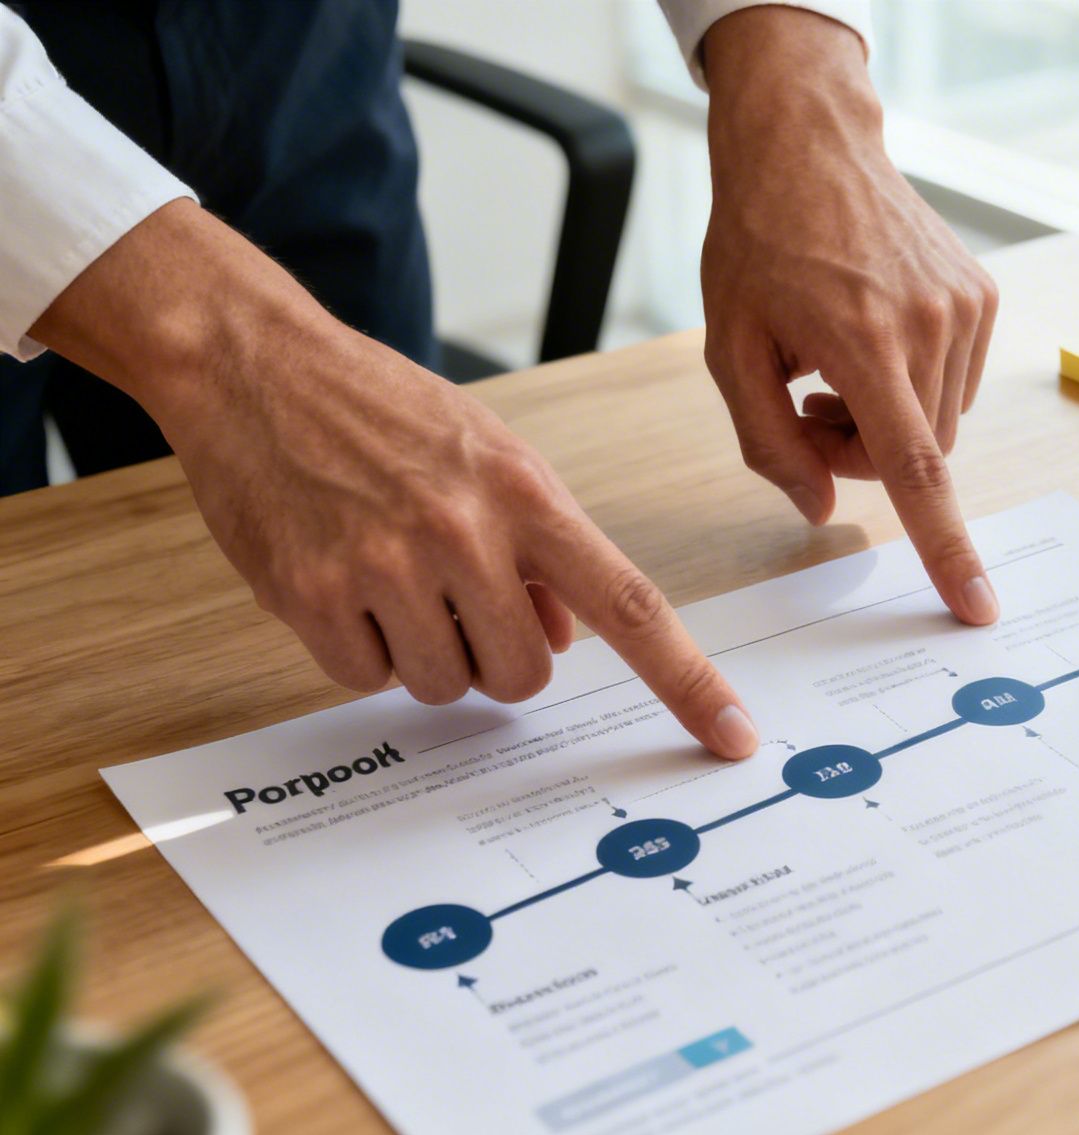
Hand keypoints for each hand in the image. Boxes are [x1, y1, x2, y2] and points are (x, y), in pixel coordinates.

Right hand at [29, 200, 759, 757]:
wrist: (256, 366)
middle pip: (525, 673)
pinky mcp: (313, 594)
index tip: (732, 734)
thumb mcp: (489, 456)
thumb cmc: (382, 409)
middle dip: (500, 655)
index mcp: (528, 496)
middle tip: (460, 597)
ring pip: (446, 684)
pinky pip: (366, 679)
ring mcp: (386, 566)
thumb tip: (571, 634)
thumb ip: (540, 547)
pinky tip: (344, 582)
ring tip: (394, 575)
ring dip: (428, 652)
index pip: (631, 605)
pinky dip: (361, 649)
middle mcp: (465, 533)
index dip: (688, 680)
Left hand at [698, 8, 1000, 625]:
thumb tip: (817, 507)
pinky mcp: (980, 295)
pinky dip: (912, 383)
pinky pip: (954, 382)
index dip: (946, 549)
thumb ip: (768, 441)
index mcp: (864, 343)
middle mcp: (929, 326)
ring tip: (832, 365)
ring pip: (938, 424)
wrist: (809, 146)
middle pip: (916, 456)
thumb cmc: (758, 242)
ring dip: (887, 420)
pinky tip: (869, 337)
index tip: (977, 606)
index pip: (915, 470)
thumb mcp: (730, 348)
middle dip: (861, 454)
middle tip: (808, 405)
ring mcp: (964, 308)